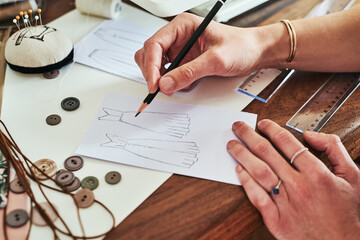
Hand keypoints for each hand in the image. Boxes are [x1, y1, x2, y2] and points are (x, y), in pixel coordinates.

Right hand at [135, 13, 262, 94]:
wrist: (255, 53)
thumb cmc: (241, 46)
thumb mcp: (216, 60)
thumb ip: (189, 72)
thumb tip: (166, 84)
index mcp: (182, 26)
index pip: (155, 44)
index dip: (151, 65)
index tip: (154, 84)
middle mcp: (178, 37)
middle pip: (150, 54)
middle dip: (153, 73)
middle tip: (161, 89)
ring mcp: (180, 51)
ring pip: (157, 66)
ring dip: (161, 79)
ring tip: (174, 88)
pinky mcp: (185, 63)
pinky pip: (169, 74)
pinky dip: (172, 83)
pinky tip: (183, 85)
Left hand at [227, 119, 359, 239]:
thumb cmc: (346, 213)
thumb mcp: (352, 176)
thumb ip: (334, 149)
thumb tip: (310, 135)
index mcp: (317, 173)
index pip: (287, 143)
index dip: (271, 129)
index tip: (262, 124)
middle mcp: (299, 186)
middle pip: (267, 154)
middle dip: (249, 136)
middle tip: (238, 127)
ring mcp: (286, 204)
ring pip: (259, 173)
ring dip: (242, 155)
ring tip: (232, 145)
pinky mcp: (276, 221)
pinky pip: (257, 197)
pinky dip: (246, 182)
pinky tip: (239, 170)